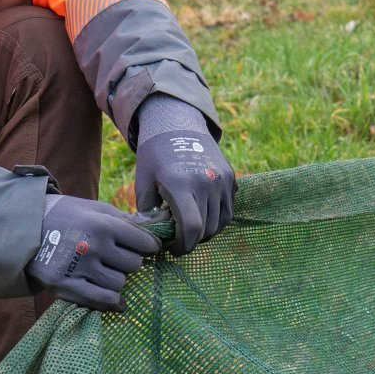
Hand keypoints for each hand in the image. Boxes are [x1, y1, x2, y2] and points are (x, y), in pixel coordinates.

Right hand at [25, 194, 160, 311]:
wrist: (25, 227)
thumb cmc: (67, 214)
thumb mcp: (96, 208)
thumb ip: (125, 220)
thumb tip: (155, 229)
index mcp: (103, 224)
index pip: (143, 243)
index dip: (150, 246)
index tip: (149, 248)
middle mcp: (93, 247)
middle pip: (134, 265)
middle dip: (131, 261)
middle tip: (121, 258)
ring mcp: (78, 268)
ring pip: (119, 283)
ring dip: (118, 278)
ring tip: (108, 270)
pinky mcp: (64, 285)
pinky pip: (100, 300)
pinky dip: (113, 302)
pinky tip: (119, 302)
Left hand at [132, 129, 235, 255]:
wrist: (178, 124)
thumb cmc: (155, 155)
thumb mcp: (143, 181)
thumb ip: (147, 212)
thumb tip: (153, 236)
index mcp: (181, 184)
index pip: (192, 228)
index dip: (183, 246)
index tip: (173, 249)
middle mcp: (206, 183)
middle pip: (206, 229)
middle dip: (192, 240)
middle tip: (178, 238)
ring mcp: (222, 180)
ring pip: (220, 223)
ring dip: (205, 231)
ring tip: (190, 227)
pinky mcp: (230, 178)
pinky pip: (228, 210)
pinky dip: (217, 219)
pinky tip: (202, 215)